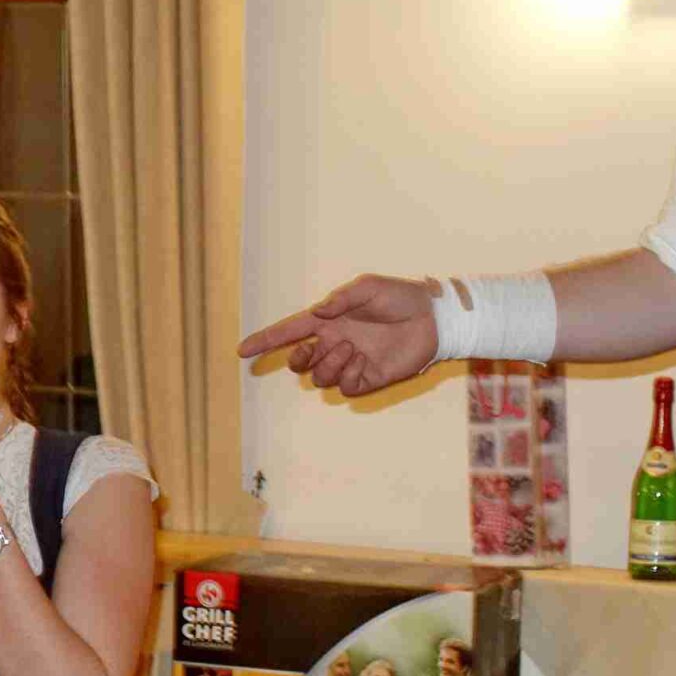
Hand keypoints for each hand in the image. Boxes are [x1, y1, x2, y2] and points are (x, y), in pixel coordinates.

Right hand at [235, 273, 440, 397]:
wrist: (433, 317)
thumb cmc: (401, 297)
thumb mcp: (368, 287)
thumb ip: (340, 299)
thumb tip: (316, 314)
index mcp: (330, 320)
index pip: (289, 332)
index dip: (265, 340)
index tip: (241, 350)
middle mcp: (336, 343)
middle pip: (299, 362)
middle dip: (296, 359)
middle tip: (314, 348)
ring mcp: (351, 363)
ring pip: (319, 377)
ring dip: (328, 365)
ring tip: (351, 349)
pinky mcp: (370, 379)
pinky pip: (346, 387)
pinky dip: (349, 376)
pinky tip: (364, 361)